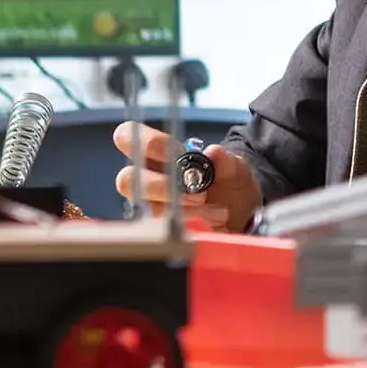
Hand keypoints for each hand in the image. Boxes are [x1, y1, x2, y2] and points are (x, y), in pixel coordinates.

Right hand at [113, 122, 258, 231]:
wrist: (239, 210)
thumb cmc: (227, 181)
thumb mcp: (234, 168)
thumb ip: (226, 159)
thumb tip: (213, 152)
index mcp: (156, 153)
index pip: (128, 136)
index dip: (149, 144)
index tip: (180, 156)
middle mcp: (145, 177)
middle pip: (127, 180)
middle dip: (164, 187)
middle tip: (198, 193)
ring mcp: (150, 205)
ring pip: (150, 209)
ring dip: (185, 211)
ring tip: (216, 211)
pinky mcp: (160, 229)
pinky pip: (164, 231)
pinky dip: (192, 227)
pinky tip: (212, 224)